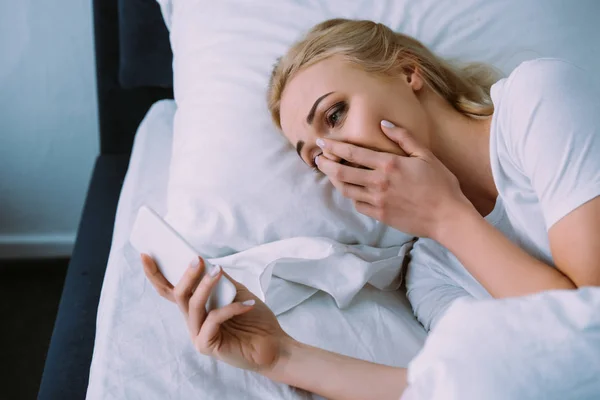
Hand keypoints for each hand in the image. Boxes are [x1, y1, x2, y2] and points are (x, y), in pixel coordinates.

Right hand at [141, 254, 291, 371]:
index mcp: (196, 309)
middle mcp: (192, 322)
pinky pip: (213, 320)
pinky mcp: (207, 346)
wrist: (274, 345)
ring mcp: (198, 335)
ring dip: (205, 286)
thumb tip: (207, 263)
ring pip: (193, 306)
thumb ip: (221, 281)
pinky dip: (231, 308)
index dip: (155, 274)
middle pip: (178, 296)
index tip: (146, 254)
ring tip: (217, 271)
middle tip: (196, 259)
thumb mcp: (237, 293)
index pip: (170, 291)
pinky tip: (248, 304)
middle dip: (186, 275)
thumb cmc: (255, 320)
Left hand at [315, 120, 470, 237]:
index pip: (352, 153)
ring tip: (330, 173)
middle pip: (341, 173)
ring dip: (334, 180)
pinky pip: (358, 205)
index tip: (321, 143)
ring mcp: (377, 201)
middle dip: (325, 164)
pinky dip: (352, 196)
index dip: (333, 147)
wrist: (448, 217)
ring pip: (346, 190)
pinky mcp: (380, 215)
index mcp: (388, 164)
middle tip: (317, 159)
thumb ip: (403, 138)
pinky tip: (352, 190)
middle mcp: (378, 182)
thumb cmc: (441, 184)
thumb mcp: (425, 155)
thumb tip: (383, 124)